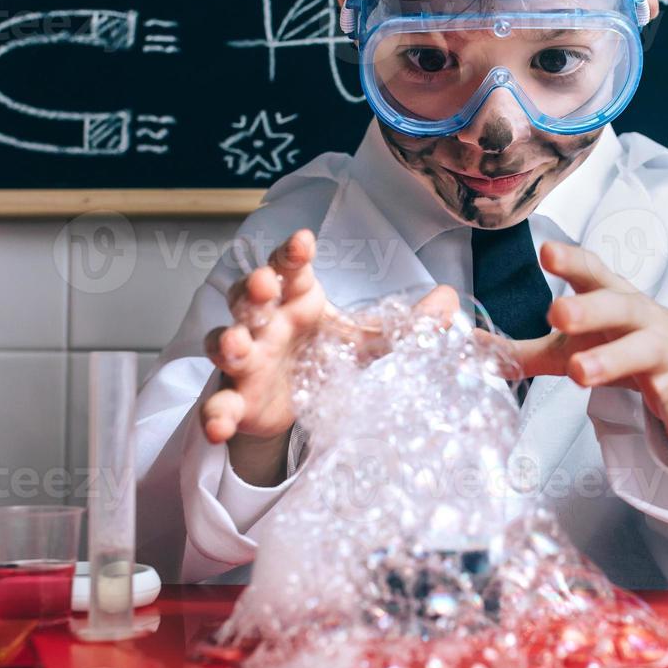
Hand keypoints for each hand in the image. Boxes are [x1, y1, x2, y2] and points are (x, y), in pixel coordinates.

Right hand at [201, 228, 457, 448]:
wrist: (299, 404)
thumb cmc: (329, 357)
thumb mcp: (373, 344)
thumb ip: (411, 328)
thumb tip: (452, 301)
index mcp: (299, 299)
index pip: (290, 267)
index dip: (292, 253)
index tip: (304, 242)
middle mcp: (266, 322)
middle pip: (249, 296)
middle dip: (253, 288)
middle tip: (266, 287)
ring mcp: (245, 360)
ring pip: (224, 342)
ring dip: (227, 342)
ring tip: (238, 347)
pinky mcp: (236, 399)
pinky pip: (219, 404)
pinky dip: (215, 413)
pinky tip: (218, 425)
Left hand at [510, 243, 667, 465]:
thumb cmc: (613, 340)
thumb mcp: (569, 341)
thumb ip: (520, 348)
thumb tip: (466, 348)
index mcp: (607, 295)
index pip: (590, 271)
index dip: (570, 260)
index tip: (546, 250)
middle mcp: (636, 315)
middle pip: (614, 306)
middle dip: (587, 309)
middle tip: (555, 314)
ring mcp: (660, 349)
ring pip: (639, 349)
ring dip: (612, 359)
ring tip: (581, 374)